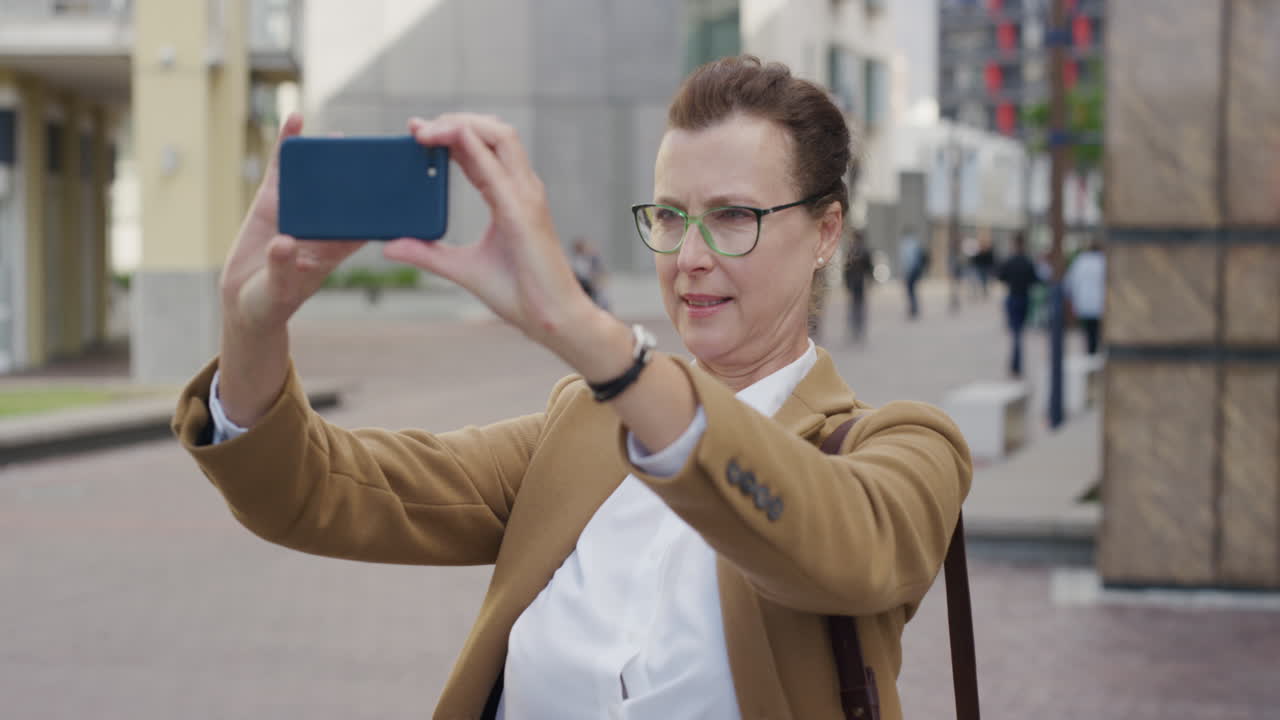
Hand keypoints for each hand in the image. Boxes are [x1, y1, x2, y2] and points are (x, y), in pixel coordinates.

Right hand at [219, 113, 365, 334]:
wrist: (243, 299)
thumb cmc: (271, 301)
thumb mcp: (278, 288)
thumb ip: (282, 266)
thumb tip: (284, 242)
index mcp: (335, 248)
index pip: (367, 223)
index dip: (386, 207)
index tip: (403, 190)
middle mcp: (321, 225)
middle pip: (345, 195)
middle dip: (360, 176)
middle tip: (376, 154)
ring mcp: (297, 210)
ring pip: (317, 177)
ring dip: (327, 155)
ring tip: (338, 137)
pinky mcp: (273, 201)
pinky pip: (282, 169)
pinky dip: (288, 145)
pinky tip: (294, 120)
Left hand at [382, 114, 605, 354]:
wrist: (552, 319)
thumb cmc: (519, 293)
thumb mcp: (462, 267)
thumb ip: (427, 254)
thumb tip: (389, 246)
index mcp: (510, 196)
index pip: (482, 149)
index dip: (451, 133)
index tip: (417, 132)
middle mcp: (521, 189)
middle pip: (493, 132)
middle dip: (455, 119)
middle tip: (417, 127)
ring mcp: (525, 197)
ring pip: (500, 136)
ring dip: (461, 124)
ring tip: (427, 130)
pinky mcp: (522, 213)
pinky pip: (496, 169)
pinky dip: (473, 147)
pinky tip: (450, 137)